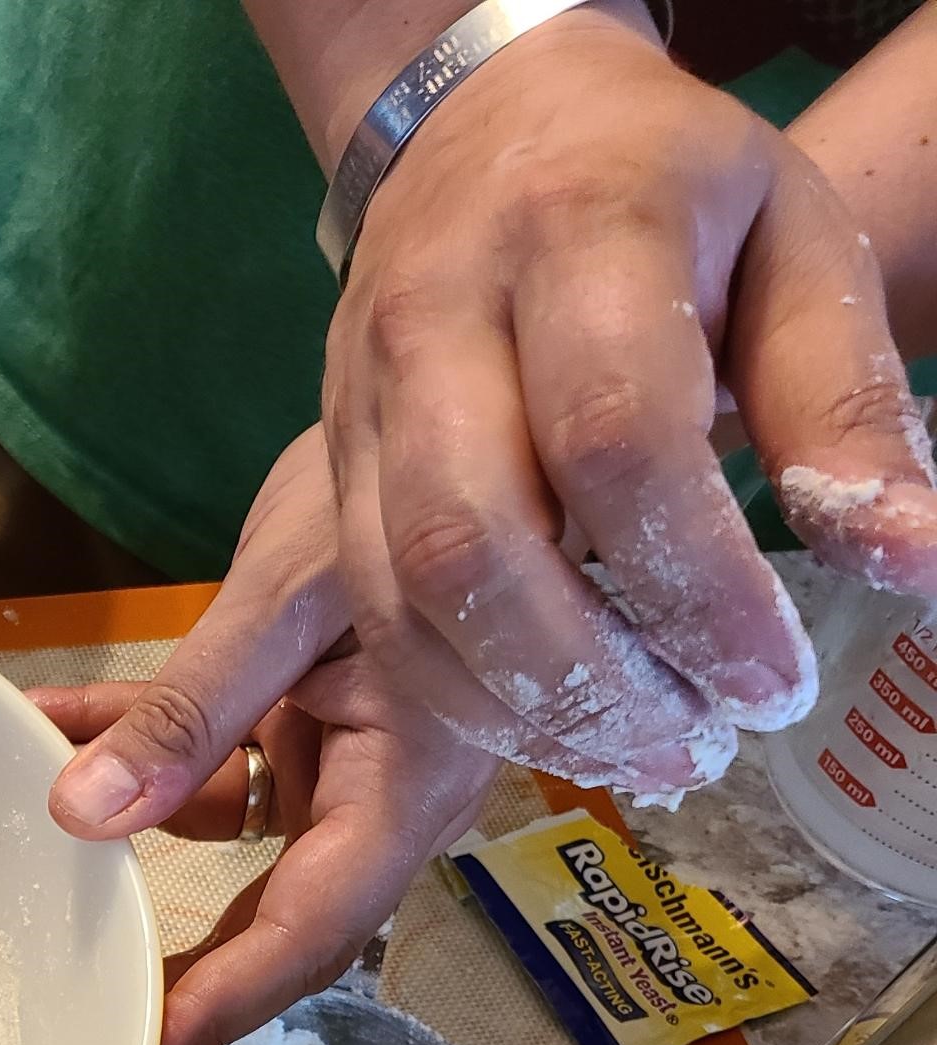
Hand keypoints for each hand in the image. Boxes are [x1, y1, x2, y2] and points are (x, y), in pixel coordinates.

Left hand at [42, 428, 501, 1044]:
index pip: (303, 933)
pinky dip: (132, 737)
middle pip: (267, 909)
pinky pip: (212, 745)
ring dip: (122, 820)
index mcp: (413, 784)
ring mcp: (348, 746)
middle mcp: (386, 785)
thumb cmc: (421, 473)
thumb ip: (191, 710)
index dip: (217, 1009)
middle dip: (166, 957)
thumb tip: (76, 816)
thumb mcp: (293, 593)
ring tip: (13, 836)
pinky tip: (43, 723)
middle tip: (67, 1015)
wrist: (468, 373)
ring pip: (223, 823)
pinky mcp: (311, 700)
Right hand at [321, 7, 936, 798]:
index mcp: (576, 233)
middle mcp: (436, 320)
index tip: (774, 682)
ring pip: (401, 594)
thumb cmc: (668, 188)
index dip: (696, 587)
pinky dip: (458, 694)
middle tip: (695, 749)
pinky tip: (550, 724)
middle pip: (470, 538)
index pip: (614, 440)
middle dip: (586, 679)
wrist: (486, 128)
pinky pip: (370, 611)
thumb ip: (841, 400)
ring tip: (637, 754)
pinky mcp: (326, 468)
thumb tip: (906, 560)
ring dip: (519, 707)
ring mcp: (359, 399)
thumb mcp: (794, 245)